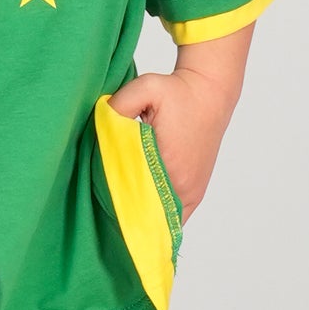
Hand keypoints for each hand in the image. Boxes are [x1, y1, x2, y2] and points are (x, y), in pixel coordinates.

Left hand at [108, 27, 251, 220]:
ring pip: (161, 221)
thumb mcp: (144, 88)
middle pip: (146, 215)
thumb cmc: (178, 92)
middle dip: (125, 214)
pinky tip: (140, 214)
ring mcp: (192, 193)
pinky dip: (158, 218)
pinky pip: (175, 218)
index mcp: (167, 165)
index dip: (114, 202)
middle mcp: (183, 186)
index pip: (133, 199)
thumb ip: (116, 108)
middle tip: (105, 207)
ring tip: (121, 211)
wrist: (210, 93)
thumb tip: (97, 128)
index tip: (99, 198)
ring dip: (142, 218)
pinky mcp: (195, 192)